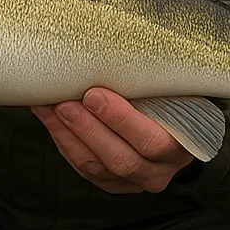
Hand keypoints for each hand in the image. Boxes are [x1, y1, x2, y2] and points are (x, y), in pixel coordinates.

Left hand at [32, 88, 193, 193]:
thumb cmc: (167, 99)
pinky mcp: (109, 182)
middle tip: (64, 103)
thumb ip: (149, 81)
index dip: (120, 120)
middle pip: (120, 159)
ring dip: (67, 134)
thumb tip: (112, 46)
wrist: (170, 124)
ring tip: (48, 106)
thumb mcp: (168, 90)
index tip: (93, 94)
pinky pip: (82, 166)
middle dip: (87, 129)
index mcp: (181, 146)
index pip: (151, 141)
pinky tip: (48, 116)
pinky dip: (62, 140)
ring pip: (95, 166)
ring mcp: (132, 181)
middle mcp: (158, 171)